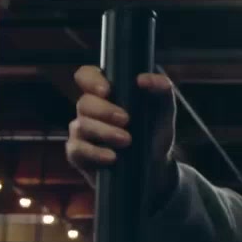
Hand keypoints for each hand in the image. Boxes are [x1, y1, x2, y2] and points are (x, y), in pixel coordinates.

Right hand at [66, 65, 177, 186]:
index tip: (107, 90)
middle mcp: (89, 110)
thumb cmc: (154, 131)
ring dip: (105, 132)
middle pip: (84, 102)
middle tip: (126, 119)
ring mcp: (81, 132)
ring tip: (127, 140)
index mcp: (104, 93)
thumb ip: (161, 87)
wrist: (156, 165)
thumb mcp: (164, 108)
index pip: (86, 75)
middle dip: (105, 110)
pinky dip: (95, 153)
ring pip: (81, 125)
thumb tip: (143, 79)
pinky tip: (112, 157)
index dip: (91, 80)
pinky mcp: (79, 154)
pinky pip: (77, 149)